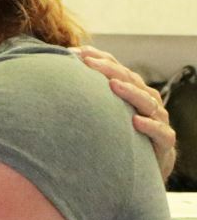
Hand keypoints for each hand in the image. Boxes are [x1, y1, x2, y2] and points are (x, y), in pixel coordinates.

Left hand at [74, 45, 176, 181]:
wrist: (145, 166)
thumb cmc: (120, 135)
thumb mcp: (104, 114)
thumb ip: (88, 98)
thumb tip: (55, 80)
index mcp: (133, 91)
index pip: (118, 70)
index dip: (101, 60)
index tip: (78, 52)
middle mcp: (146, 101)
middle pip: (130, 80)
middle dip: (110, 70)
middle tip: (90, 63)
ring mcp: (158, 119)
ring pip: (147, 102)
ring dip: (130, 92)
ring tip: (113, 85)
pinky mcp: (164, 141)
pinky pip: (160, 132)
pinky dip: (150, 126)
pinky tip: (135, 122)